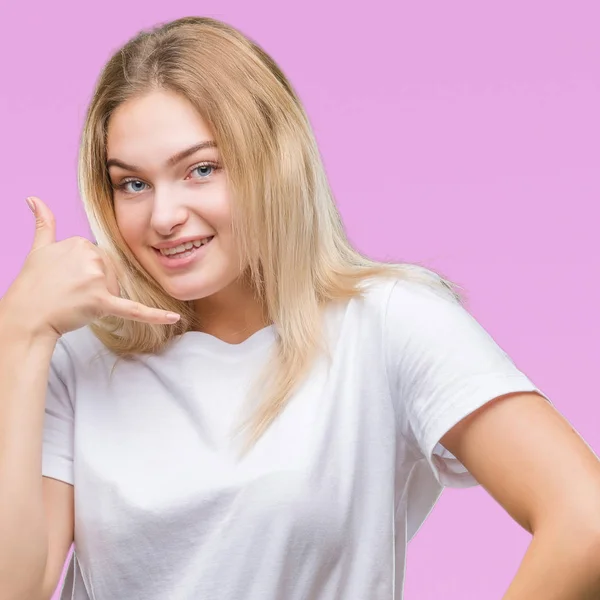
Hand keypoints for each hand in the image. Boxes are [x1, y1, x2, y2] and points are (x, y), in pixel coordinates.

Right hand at [3, 196, 179, 337]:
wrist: (26, 317)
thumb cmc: (33, 285)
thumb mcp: (38, 249)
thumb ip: (44, 223)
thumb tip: (33, 198)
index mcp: (80, 242)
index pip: (101, 258)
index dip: (89, 272)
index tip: (69, 279)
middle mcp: (89, 256)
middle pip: (111, 271)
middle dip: (97, 285)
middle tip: (72, 293)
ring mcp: (95, 279)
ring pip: (115, 288)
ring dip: (102, 298)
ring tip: (77, 301)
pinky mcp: (100, 301)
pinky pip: (134, 309)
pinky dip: (155, 315)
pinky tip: (174, 318)